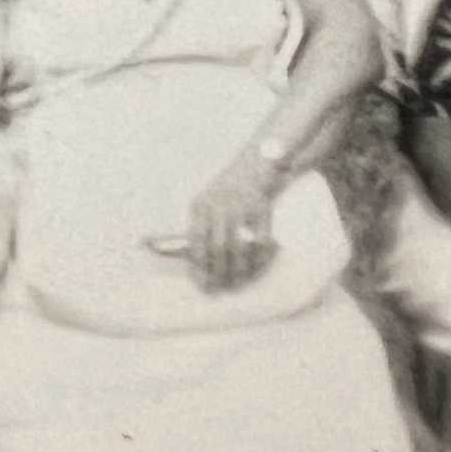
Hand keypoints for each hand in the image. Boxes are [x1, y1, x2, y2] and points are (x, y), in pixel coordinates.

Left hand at [181, 150, 280, 291]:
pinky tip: (256, 268)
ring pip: (239, 247)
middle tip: (220, 289)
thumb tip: (188, 259)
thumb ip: (200, 226)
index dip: (198, 265)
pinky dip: (259, 258)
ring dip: (238, 269)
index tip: (201, 284)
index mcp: (200, 205)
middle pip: (217, 248)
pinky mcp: (262, 208)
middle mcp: (219, 205)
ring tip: (237, 283)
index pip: (195, 241)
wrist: (256, 163)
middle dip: (218, 273)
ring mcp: (242, 206)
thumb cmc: (228, 189)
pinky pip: (260, 240)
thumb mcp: (208, 201)